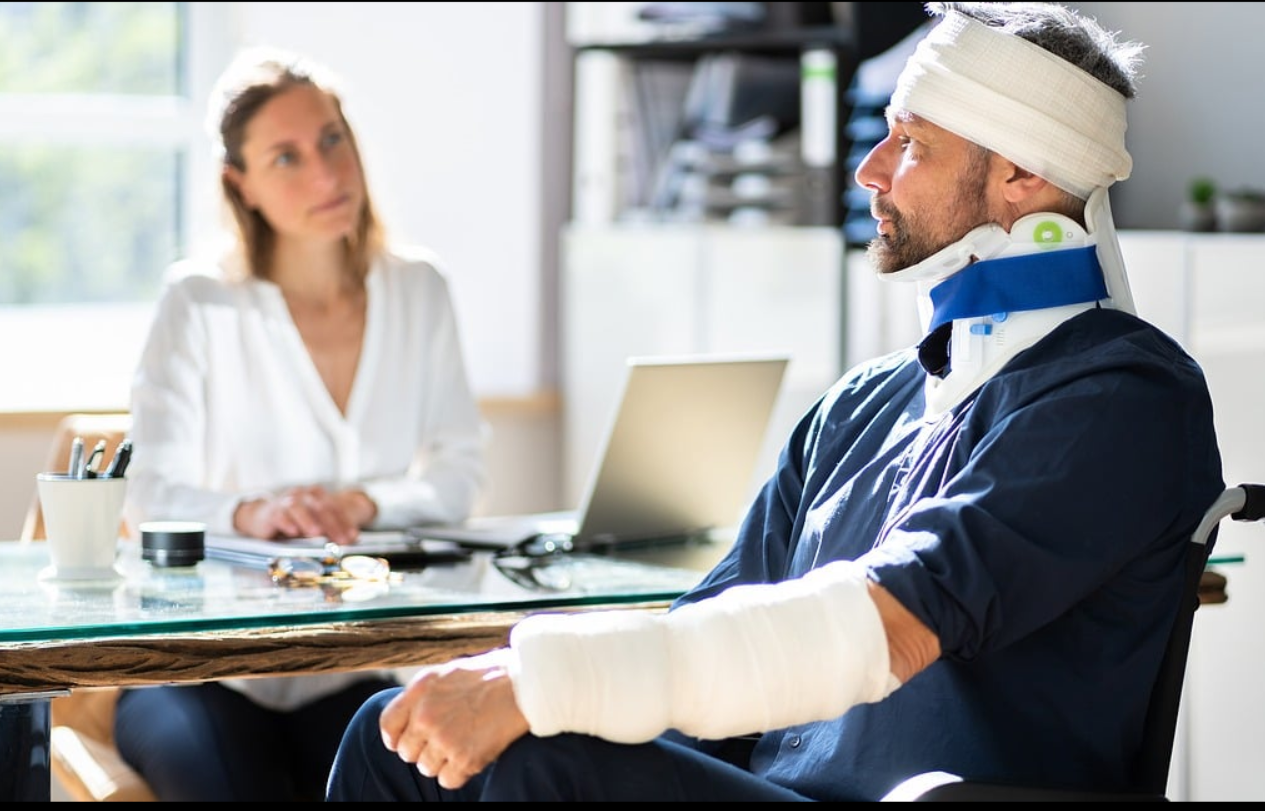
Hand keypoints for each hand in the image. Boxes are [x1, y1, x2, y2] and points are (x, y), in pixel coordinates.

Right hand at [233, 485, 375, 545]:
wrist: (262, 517)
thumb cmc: (293, 521)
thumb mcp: (313, 523)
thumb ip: (331, 528)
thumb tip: (351, 539)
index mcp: (316, 494)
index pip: (334, 507)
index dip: (344, 522)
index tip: (352, 537)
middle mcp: (302, 494)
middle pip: (319, 507)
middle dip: (332, 525)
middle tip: (340, 539)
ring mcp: (286, 501)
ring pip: (298, 508)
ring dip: (308, 521)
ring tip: (317, 533)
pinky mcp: (271, 512)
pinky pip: (279, 515)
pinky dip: (286, 523)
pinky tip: (293, 531)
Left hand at [380, 649, 528, 789]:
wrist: (525, 685)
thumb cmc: (490, 676)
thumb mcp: (448, 673)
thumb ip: (423, 695)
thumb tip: (408, 720)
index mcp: (420, 691)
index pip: (388, 726)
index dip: (396, 737)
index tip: (406, 741)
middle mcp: (427, 716)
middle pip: (407, 752)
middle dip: (423, 749)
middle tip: (445, 740)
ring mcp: (445, 739)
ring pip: (426, 768)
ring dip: (442, 762)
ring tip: (462, 744)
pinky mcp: (465, 759)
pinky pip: (447, 780)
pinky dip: (458, 773)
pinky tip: (471, 755)